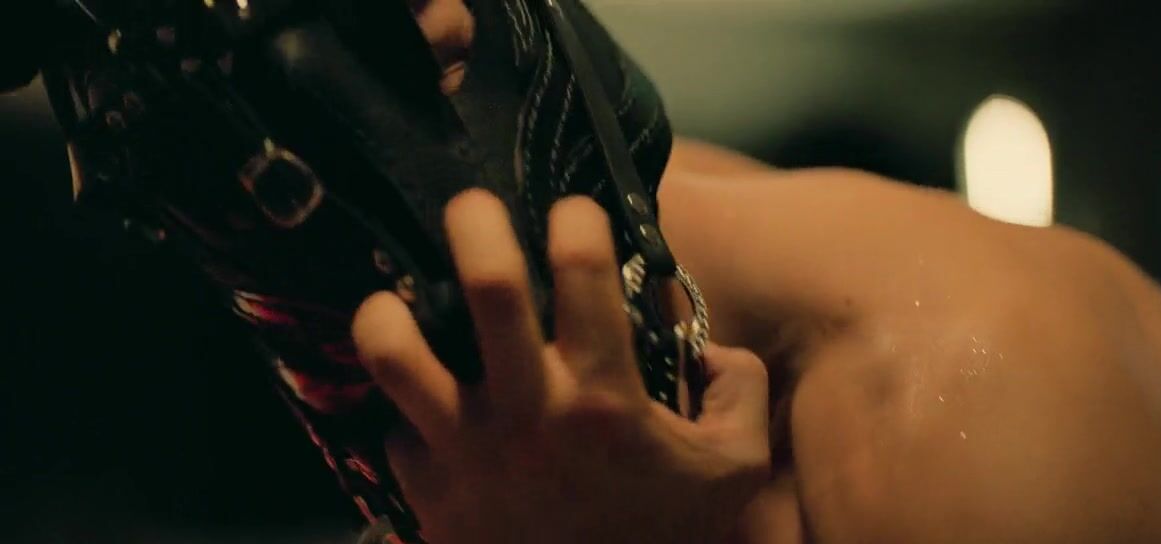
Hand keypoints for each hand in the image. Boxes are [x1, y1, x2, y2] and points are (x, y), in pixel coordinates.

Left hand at [351, 190, 769, 543]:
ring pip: (396, 354)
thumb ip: (738, 391)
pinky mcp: (429, 494)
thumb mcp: (733, 469)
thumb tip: (707, 344)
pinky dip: (409, 415)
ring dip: (388, 313)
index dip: (578, 221)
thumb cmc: (663, 540)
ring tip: (396, 299)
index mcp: (605, 399)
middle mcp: (529, 414)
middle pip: (487, 287)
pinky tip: (428, 411)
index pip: (586, 275)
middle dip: (474, 223)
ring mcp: (468, 453)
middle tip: (469, 206)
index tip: (573, 213)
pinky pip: (396, 432)